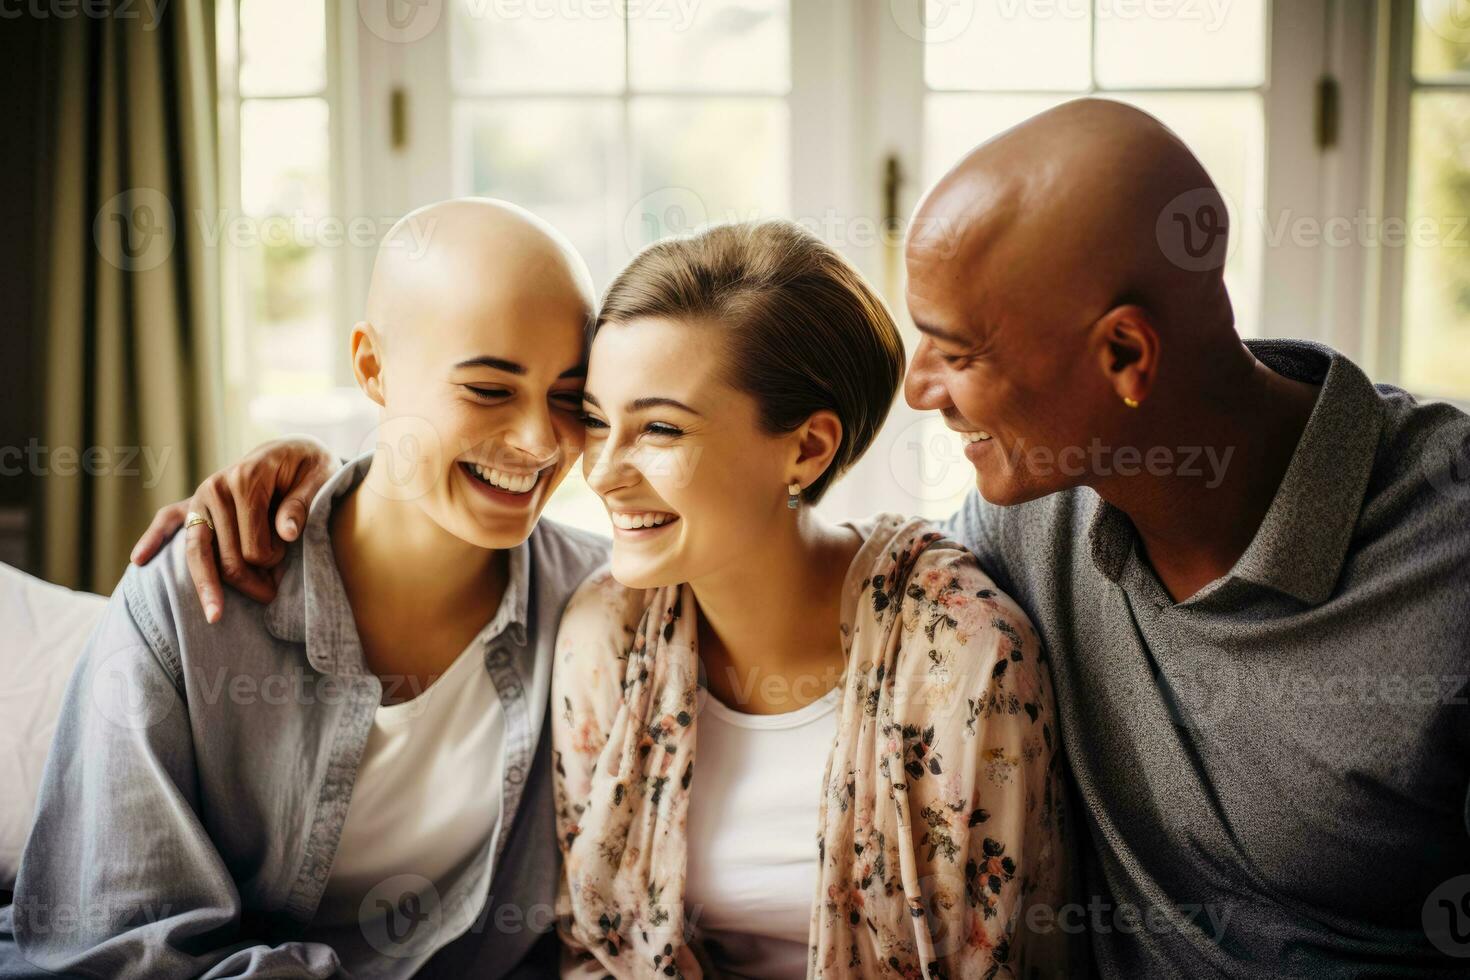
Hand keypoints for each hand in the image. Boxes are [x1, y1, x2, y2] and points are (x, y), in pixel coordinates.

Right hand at [130, 437, 337, 622]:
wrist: (292, 450)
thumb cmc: (309, 468)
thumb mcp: (320, 477)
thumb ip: (302, 505)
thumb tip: (286, 534)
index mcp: (246, 479)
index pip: (252, 545)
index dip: (272, 563)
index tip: (287, 564)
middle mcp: (216, 487)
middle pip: (225, 556)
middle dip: (249, 582)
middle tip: (271, 592)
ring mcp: (201, 496)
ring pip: (197, 552)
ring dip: (207, 587)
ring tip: (215, 617)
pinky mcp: (193, 503)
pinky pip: (167, 520)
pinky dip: (152, 539)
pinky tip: (139, 560)